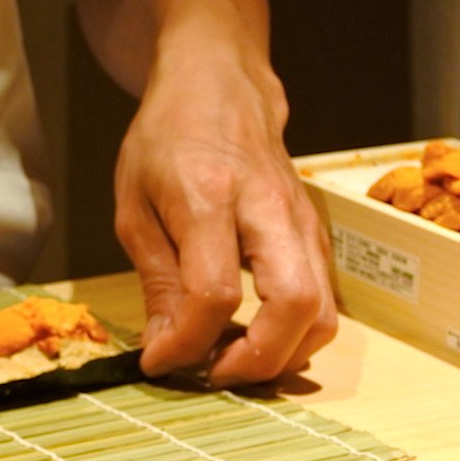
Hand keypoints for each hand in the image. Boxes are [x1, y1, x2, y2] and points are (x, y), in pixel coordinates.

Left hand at [113, 46, 337, 385]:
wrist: (220, 85)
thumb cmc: (166, 141)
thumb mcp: (134, 208)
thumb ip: (157, 281)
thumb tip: (166, 350)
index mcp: (210, 197)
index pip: (213, 292)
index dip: (186, 343)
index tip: (157, 363)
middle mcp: (269, 209)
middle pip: (295, 306)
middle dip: (258, 361)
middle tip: (212, 375)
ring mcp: (304, 222)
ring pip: (325, 311)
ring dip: (282, 356)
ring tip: (230, 362)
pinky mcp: (317, 234)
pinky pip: (323, 299)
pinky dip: (293, 335)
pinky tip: (250, 338)